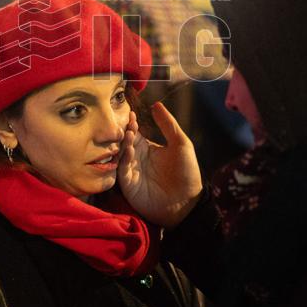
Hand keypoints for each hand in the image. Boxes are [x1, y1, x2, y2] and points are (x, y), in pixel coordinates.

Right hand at [118, 102, 202, 227]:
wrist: (187, 203)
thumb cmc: (186, 172)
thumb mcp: (180, 144)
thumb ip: (168, 124)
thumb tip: (155, 104)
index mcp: (147, 147)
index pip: (133, 131)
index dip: (130, 122)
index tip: (130, 113)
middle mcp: (136, 157)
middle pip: (123, 141)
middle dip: (123, 131)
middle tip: (125, 123)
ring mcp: (130, 171)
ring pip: (119, 153)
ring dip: (123, 143)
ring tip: (129, 134)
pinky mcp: (128, 184)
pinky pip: (121, 169)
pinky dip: (124, 159)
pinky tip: (130, 151)